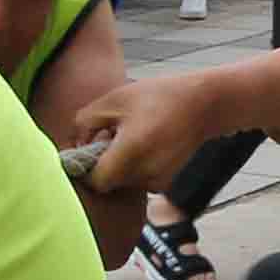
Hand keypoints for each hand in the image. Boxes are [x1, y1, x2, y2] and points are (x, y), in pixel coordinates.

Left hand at [64, 76, 212, 205]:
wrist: (203, 104)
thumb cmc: (159, 96)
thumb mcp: (115, 99)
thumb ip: (85, 122)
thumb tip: (75, 145)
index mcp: (132, 151)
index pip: (95, 181)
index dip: (85, 169)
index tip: (86, 151)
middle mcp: (146, 172)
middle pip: (108, 182)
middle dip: (102, 163)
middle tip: (108, 136)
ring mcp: (158, 181)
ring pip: (122, 182)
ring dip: (118, 165)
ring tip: (129, 136)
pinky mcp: (166, 182)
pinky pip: (138, 180)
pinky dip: (134, 167)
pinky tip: (144, 144)